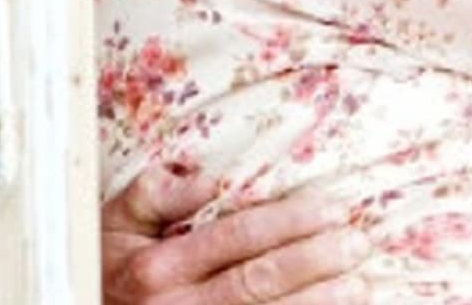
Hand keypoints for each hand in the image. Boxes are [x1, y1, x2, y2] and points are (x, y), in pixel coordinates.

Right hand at [102, 164, 370, 304]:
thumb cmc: (110, 262)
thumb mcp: (117, 221)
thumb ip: (155, 193)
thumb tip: (206, 179)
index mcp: (157, 267)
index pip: (237, 238)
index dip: (289, 223)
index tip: (333, 210)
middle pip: (258, 283)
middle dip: (315, 263)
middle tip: (359, 244)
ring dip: (318, 304)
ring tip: (361, 287)